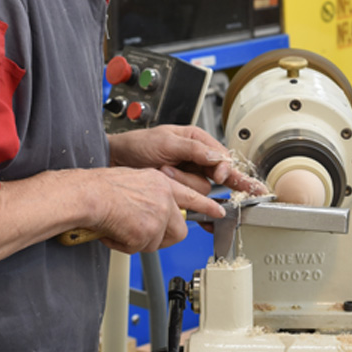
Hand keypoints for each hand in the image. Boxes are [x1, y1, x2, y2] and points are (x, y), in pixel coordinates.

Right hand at [85, 165, 226, 254]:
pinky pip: (139, 249)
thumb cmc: (102, 187)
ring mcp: (158, 216)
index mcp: (162, 183)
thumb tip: (153, 212)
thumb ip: (151, 195)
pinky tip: (114, 232)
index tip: (218, 212)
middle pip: (179, 230)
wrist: (91, 195)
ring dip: (139, 241)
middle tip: (143, 234)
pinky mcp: (148, 232)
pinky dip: (124, 245)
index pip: (192, 194)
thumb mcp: (135, 181)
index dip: (206, 206)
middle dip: (162, 237)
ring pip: (157, 242)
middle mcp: (164, 199)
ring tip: (121, 228)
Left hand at [107, 125, 267, 196]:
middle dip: (208, 177)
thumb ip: (192, 149)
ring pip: (201, 188)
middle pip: (217, 175)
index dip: (224, 167)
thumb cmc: (137, 144)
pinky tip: (199, 211)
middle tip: (234, 187)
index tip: (219, 176)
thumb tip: (215, 156)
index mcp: (196, 140)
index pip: (222, 156)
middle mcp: (195, 157)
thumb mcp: (165, 142)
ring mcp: (187, 174)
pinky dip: (191, 202)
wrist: (117, 160)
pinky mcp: (179, 189)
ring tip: (163, 171)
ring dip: (182, 181)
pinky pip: (193, 199)